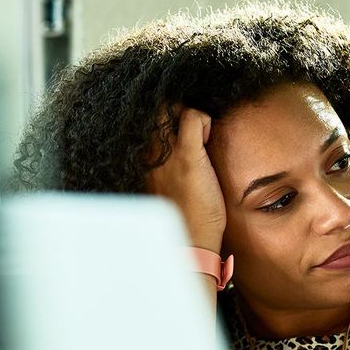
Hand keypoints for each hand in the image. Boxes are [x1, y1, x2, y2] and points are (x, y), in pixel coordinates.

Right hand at [144, 107, 225, 252]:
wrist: (191, 242)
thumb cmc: (185, 219)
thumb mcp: (166, 189)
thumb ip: (166, 167)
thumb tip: (183, 148)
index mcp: (142, 161)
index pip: (146, 120)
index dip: (166, 117)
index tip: (182, 127)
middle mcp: (148, 153)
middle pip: (155, 108)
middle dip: (174, 108)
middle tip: (193, 125)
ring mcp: (166, 153)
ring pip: (170, 107)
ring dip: (188, 113)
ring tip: (200, 135)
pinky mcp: (186, 155)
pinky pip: (192, 116)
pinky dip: (203, 120)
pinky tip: (207, 140)